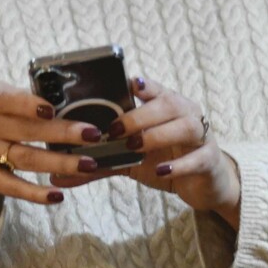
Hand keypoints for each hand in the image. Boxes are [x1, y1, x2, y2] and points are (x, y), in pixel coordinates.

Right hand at [0, 83, 104, 205]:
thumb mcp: (0, 99)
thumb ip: (28, 100)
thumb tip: (75, 103)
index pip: (7, 99)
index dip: (28, 104)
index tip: (52, 109)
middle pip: (27, 130)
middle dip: (63, 133)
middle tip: (93, 134)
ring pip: (27, 159)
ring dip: (60, 163)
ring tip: (89, 164)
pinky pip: (15, 188)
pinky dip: (37, 193)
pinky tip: (58, 194)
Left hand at [55, 76, 241, 226]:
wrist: (203, 185)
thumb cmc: (165, 162)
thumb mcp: (131, 162)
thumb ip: (99, 164)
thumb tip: (58, 176)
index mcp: (165, 106)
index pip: (154, 88)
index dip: (142, 84)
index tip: (128, 83)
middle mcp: (185, 114)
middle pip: (168, 104)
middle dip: (140, 115)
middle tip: (115, 130)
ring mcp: (201, 136)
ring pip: (185, 125)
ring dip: (157, 135)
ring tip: (134, 147)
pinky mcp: (209, 160)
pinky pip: (197, 157)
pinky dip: (178, 163)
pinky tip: (160, 170)